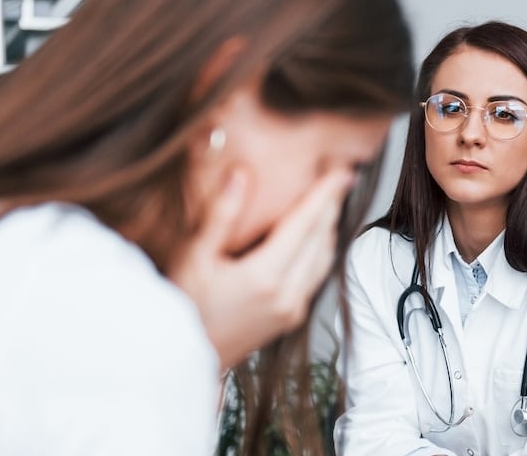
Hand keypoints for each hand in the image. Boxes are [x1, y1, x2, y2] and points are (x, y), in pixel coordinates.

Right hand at [172, 168, 354, 368]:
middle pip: (320, 239)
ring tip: (332, 200)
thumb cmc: (183, 305)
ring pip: (324, 259)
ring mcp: (293, 309)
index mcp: (265, 276)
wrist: (186, 356)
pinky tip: (317, 236)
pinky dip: (322, 250)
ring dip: (330, 227)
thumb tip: (242, 174)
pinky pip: (317, 276)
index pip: (304, 224)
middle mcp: (288, 294)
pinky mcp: (292, 317)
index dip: (325, 194)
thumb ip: (221, 214)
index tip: (343, 170)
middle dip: (331, 205)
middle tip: (341, 176)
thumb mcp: (194, 256)